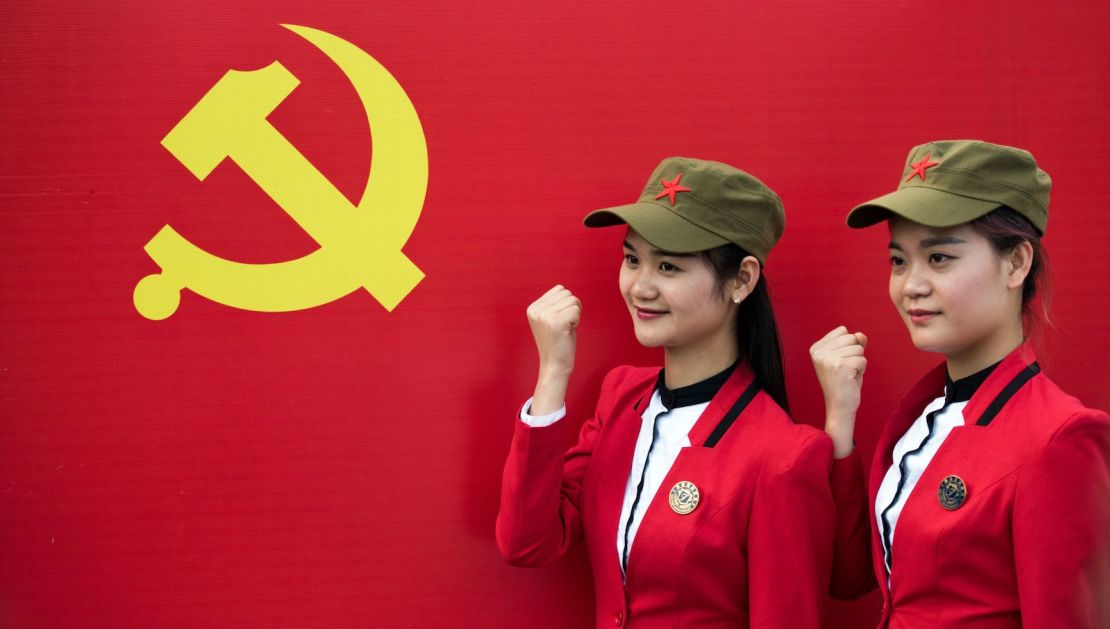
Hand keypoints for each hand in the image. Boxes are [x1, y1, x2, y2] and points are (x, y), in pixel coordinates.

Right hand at [526, 285, 580, 414]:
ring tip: (566, 329)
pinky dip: (577, 321)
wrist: (555, 366)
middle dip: (572, 308)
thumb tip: (562, 289)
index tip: (561, 321)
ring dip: (575, 315)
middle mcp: (536, 310)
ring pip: (573, 300)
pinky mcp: (555, 323)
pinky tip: (568, 332)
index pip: (559, 289)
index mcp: (533, 308)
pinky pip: (576, 310)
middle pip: (567, 293)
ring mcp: (544, 316)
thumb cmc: (558, 342)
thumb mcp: (551, 319)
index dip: (566, 304)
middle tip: (565, 326)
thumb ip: (554, 304)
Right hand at [810, 326, 867, 457]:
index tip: (840, 362)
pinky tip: (851, 379)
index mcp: (816, 348)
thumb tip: (860, 334)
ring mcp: (827, 359)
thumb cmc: (844, 382)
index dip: (848, 346)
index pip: (843, 331)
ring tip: (848, 374)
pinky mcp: (839, 366)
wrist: (840, 406)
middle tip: (846, 370)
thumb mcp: (848, 358)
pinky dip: (862, 370)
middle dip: (855, 353)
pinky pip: (863, 359)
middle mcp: (819, 352)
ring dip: (859, 362)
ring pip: (858, 348)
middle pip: (851, 337)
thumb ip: (854, 344)